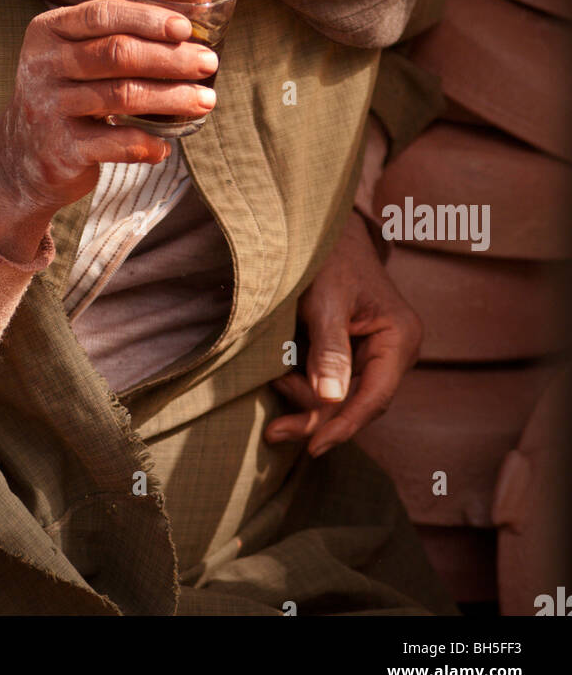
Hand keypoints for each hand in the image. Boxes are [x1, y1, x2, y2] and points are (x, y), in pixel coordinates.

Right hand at [0, 0, 217, 250]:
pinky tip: (167, 144)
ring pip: (120, 96)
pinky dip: (146, 143)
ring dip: (171, 98)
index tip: (187, 27)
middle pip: (116, 53)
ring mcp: (48, 108)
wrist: (20, 157)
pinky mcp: (59, 149)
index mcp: (50, 30)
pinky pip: (114, 143)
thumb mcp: (87, 49)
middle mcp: (42, 65)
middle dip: (170, 57)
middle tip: (209, 62)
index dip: (148, 18)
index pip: (103, 14)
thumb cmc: (71, 89)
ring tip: (205, 101)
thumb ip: (140, 18)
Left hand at [264, 212, 422, 456]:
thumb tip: (331, 400)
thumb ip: (329, 349)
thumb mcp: (325, 300)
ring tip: (274, 381)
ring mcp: (377, 354)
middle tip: (274, 430)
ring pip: (343, 398)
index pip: (375, 397)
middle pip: (358, 404)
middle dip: (317, 416)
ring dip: (307, 400)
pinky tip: (282, 377)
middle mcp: (396, 351)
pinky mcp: (355, 353)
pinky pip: (332, 382)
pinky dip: (306, 386)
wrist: (321, 228)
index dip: (343, 425)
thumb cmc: (328, 257)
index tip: (312, 446)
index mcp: (401, 338)